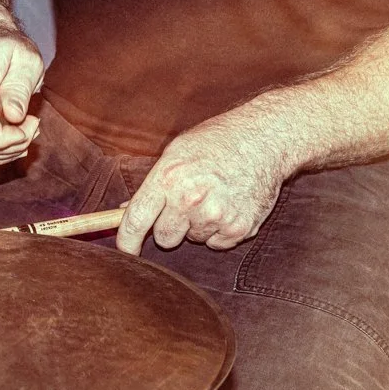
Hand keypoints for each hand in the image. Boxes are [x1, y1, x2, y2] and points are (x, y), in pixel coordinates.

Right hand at [0, 28, 43, 163]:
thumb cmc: (9, 51)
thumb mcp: (26, 60)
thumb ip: (19, 89)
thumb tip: (13, 116)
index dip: (4, 137)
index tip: (30, 125)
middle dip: (10, 146)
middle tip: (32, 129)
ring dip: (2, 152)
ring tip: (23, 132)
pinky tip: (6, 137)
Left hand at [116, 113, 290, 254]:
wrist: (263, 140)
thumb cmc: (215, 142)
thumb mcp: (176, 153)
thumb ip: (152, 184)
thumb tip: (125, 212)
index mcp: (168, 177)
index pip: (136, 220)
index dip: (127, 241)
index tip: (126, 250)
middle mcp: (190, 199)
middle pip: (164, 238)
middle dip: (169, 226)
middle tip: (185, 204)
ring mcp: (215, 216)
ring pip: (192, 239)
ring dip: (197, 225)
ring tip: (212, 197)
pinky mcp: (238, 228)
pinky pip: (216, 243)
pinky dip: (220, 230)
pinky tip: (228, 205)